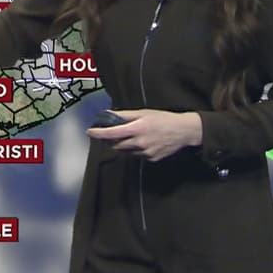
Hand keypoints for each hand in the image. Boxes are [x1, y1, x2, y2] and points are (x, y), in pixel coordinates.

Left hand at [85, 110, 201, 160]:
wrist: (183, 131)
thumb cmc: (163, 119)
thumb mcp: (144, 113)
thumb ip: (125, 115)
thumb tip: (109, 115)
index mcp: (137, 129)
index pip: (112, 133)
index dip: (98, 133)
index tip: (89, 132)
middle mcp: (139, 143)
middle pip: (116, 145)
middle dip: (110, 140)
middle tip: (109, 133)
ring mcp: (145, 153)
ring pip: (126, 151)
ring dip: (122, 145)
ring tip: (128, 136)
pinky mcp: (151, 159)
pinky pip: (137, 155)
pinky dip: (134, 149)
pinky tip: (142, 142)